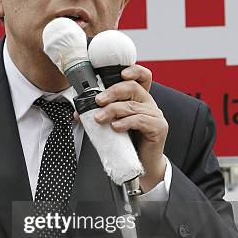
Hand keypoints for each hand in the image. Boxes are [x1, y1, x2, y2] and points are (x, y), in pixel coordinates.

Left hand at [93, 66, 167, 191]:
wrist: (142, 166)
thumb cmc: (127, 143)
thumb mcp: (113, 123)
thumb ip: (101, 114)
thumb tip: (78, 112)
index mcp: (139, 99)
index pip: (142, 77)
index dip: (135, 71)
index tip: (122, 73)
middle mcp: (149, 104)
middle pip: (133, 88)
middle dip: (113, 92)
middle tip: (98, 101)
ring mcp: (155, 115)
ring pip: (132, 106)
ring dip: (113, 111)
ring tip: (99, 119)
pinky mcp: (158, 128)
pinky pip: (140, 120)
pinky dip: (125, 122)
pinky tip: (115, 127)